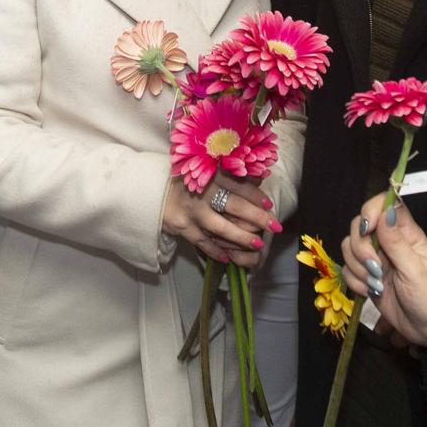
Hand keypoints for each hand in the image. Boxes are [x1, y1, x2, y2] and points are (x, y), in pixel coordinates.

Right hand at [163, 174, 283, 267]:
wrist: (152, 190)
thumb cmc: (186, 179)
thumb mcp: (206, 169)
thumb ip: (231, 173)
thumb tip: (260, 178)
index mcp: (209, 174)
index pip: (238, 185)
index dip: (256, 196)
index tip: (269, 205)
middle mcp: (202, 192)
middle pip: (235, 206)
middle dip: (257, 218)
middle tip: (274, 226)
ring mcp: (192, 212)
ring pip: (221, 229)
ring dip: (241, 238)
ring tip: (258, 245)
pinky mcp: (182, 227)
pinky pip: (203, 242)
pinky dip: (216, 251)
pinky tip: (229, 258)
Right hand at [342, 193, 426, 352]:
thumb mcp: (416, 271)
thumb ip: (397, 243)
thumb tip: (385, 212)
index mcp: (407, 234)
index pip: (385, 205)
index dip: (371, 210)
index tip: (367, 230)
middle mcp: (388, 242)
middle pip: (360, 226)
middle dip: (360, 248)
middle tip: (376, 268)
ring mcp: (376, 259)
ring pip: (349, 247)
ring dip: (358, 268)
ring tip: (376, 284)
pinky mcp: (366, 276)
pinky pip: (348, 269)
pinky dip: (354, 282)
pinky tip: (370, 293)